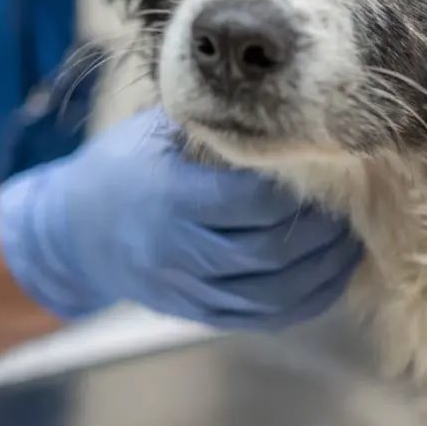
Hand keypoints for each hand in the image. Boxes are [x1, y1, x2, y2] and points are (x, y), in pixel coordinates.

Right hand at [0, 109, 360, 327]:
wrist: (74, 233)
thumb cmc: (123, 167)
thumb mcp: (159, 132)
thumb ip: (215, 126)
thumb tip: (284, 109)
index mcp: (170, 196)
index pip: (252, 200)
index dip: (298, 188)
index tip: (327, 166)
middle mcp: (178, 250)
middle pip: (270, 250)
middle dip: (320, 232)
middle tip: (352, 204)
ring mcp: (187, 289)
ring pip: (272, 291)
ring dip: (321, 269)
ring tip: (348, 240)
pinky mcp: (196, 313)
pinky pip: (261, 316)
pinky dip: (303, 299)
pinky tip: (327, 275)